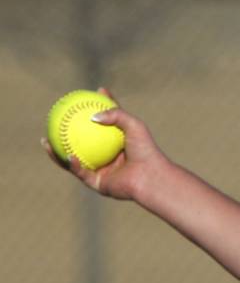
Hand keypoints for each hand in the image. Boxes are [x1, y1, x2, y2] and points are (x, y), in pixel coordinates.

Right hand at [41, 87, 171, 201]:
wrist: (151, 176)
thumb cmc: (146, 150)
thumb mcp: (134, 125)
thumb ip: (116, 114)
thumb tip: (92, 115)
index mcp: (115, 144)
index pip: (98, 126)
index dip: (87, 112)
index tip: (78, 98)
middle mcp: (107, 157)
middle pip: (79, 143)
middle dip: (62, 133)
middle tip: (51, 121)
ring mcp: (101, 171)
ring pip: (73, 160)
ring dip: (57, 151)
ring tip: (45, 141)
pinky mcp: (98, 184)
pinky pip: (80, 172)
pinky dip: (72, 164)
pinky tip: (66, 154)